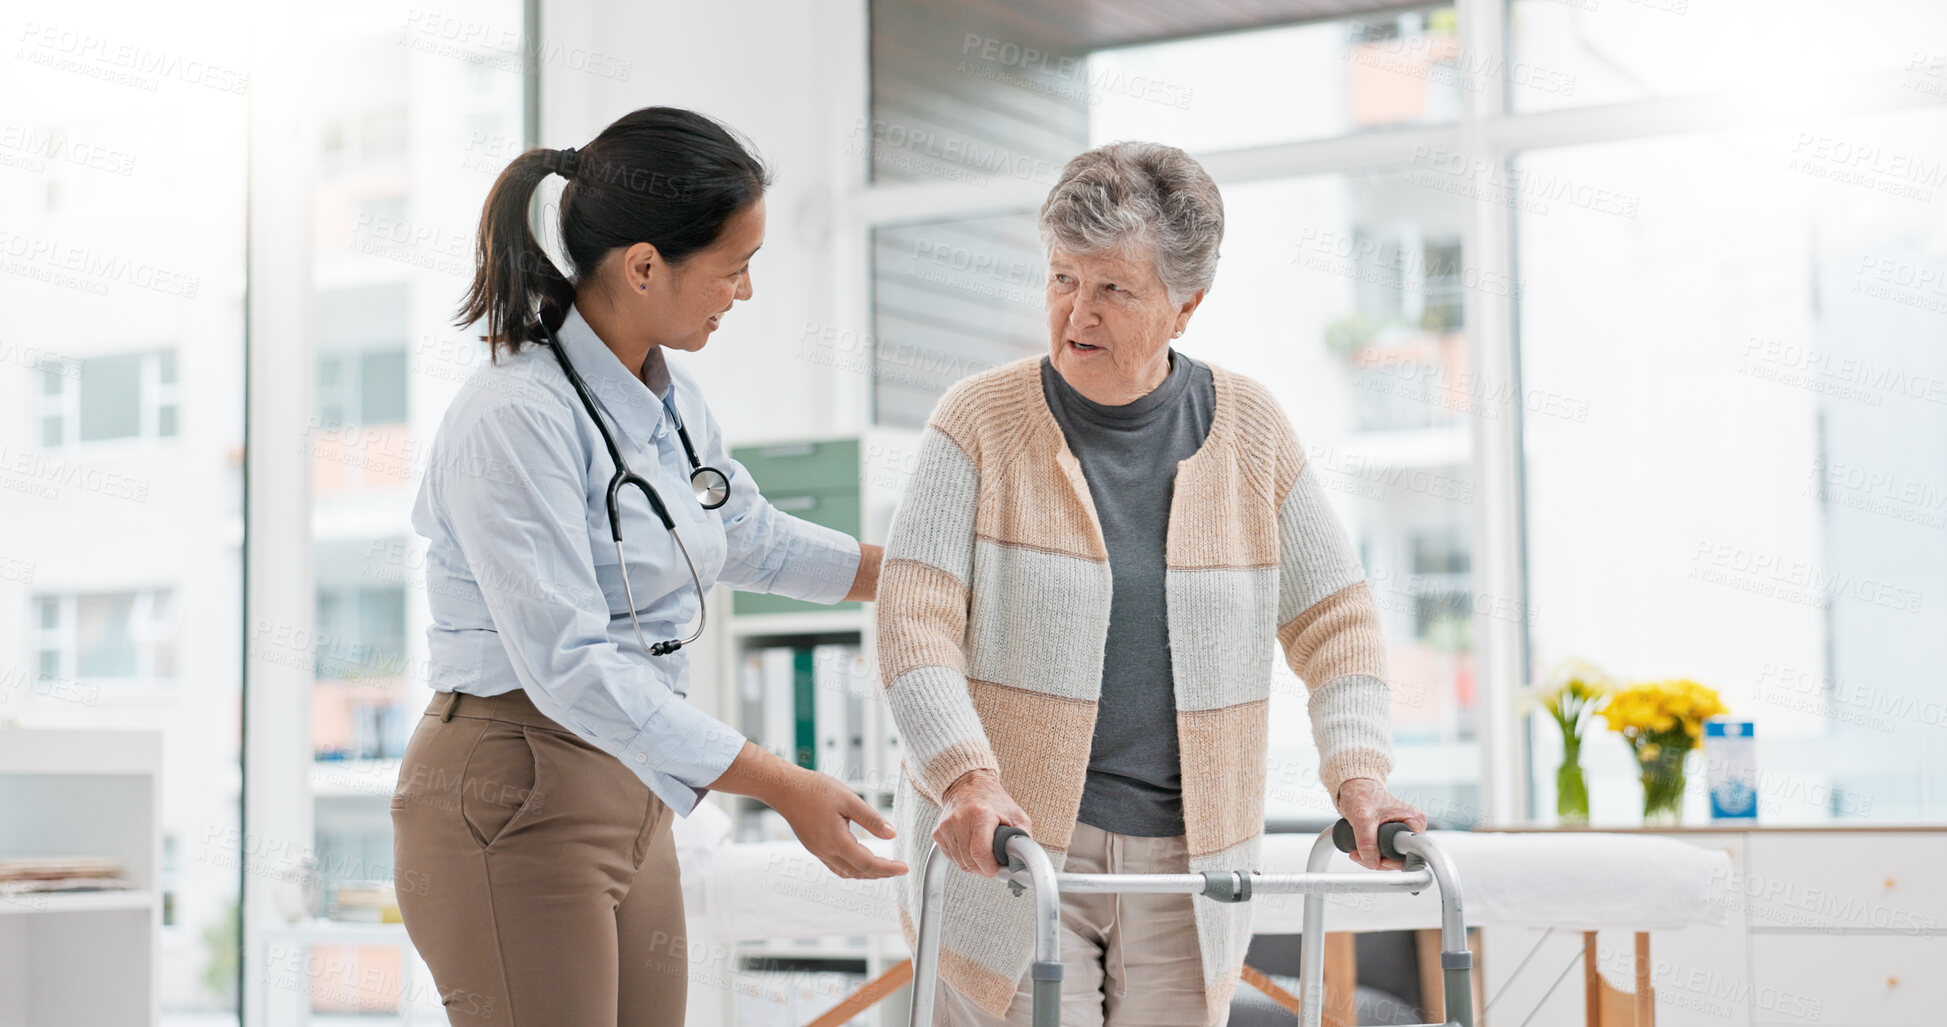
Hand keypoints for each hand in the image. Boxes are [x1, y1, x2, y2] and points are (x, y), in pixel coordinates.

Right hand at [773, 768, 908, 879]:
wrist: (784, 788)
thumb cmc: (815, 789)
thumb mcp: (849, 800)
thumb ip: (871, 819)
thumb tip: (892, 835)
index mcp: (837, 841)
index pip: (868, 863)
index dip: (888, 868)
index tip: (905, 868)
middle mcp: (826, 851)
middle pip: (858, 872)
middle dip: (880, 873)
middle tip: (898, 868)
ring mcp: (818, 851)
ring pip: (846, 872)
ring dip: (866, 873)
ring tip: (883, 867)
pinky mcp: (814, 847)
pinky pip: (836, 866)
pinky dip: (852, 868)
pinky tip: (860, 860)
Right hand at [934, 769, 1030, 876]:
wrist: (970, 784)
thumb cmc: (994, 800)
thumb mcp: (1017, 816)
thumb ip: (1023, 840)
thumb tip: (1023, 862)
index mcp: (981, 814)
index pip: (981, 853)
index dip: (990, 868)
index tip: (997, 868)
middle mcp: (960, 819)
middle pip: (970, 861)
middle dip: (984, 868)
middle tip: (993, 862)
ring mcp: (946, 826)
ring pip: (960, 862)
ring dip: (973, 864)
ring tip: (983, 853)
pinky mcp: (938, 832)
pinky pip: (951, 857)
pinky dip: (962, 858)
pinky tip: (971, 848)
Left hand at [1333, 777, 1426, 870]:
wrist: (1353, 788)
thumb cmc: (1361, 794)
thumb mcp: (1363, 818)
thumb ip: (1367, 841)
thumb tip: (1372, 861)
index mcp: (1414, 820)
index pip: (1414, 851)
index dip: (1398, 860)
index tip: (1383, 860)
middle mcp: (1410, 828)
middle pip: (1401, 858)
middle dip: (1380, 861)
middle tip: (1363, 856)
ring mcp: (1399, 833)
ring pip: (1390, 858)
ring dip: (1372, 860)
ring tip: (1357, 852)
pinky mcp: (1389, 837)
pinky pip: (1383, 855)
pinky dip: (1370, 856)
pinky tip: (1359, 852)